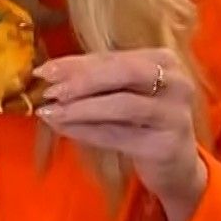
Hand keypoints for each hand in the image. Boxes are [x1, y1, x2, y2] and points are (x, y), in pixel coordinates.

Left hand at [35, 49, 208, 220]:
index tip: (43, 70)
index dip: (76, 63)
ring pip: (122, 105)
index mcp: (164, 60)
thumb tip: (48, 72)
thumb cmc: (144, 121)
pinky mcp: (165, 145)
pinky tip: (64, 128)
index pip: (113, 57)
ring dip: (80, 108)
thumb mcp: (123, 93)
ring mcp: (174, 114)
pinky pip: (118, 135)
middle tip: (50, 90)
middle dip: (81, 80)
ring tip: (51, 111)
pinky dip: (87, 131)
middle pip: (124, 73)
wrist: (177, 164)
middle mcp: (176, 82)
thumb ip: (93, 79)